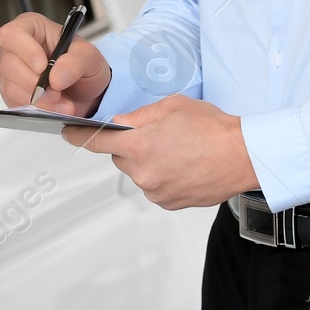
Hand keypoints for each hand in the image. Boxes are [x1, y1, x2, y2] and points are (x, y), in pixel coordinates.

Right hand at [0, 11, 111, 116]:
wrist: (87, 89)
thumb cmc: (83, 63)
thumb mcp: (89, 56)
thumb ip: (75, 62)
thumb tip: (56, 77)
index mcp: (32, 28)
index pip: (12, 34)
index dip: (25, 50)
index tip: (42, 66)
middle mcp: (17, 49)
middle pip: (9, 64)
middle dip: (35, 83)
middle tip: (57, 91)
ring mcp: (12, 72)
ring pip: (11, 87)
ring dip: (39, 100)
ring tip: (63, 102)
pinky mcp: (13, 94)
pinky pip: (16, 103)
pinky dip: (38, 109)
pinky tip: (55, 108)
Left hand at [63, 94, 258, 209]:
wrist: (242, 156)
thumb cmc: (212, 129)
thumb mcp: (171, 106)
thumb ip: (140, 116)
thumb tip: (122, 123)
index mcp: (139, 145)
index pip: (96, 141)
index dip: (79, 136)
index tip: (67, 134)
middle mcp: (143, 172)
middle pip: (120, 157)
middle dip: (132, 146)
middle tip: (160, 136)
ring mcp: (155, 190)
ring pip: (138, 172)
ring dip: (149, 162)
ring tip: (178, 152)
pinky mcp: (168, 202)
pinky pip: (154, 186)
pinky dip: (162, 176)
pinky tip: (183, 166)